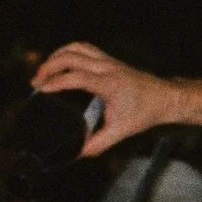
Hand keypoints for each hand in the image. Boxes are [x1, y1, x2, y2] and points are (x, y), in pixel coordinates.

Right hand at [33, 42, 179, 156]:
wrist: (166, 98)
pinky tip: (60, 63)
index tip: (40, 90)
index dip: (55, 82)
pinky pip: (84, 48)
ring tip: (44, 70)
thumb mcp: (121, 131)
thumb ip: (98, 143)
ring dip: (57, 55)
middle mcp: (108, 68)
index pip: (76, 77)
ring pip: (77, 48)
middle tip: (36, 82)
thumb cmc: (146, 112)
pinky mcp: (109, 60)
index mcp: (110, 84)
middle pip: (71, 56)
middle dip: (49, 66)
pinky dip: (68, 52)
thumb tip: (78, 154)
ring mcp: (109, 61)